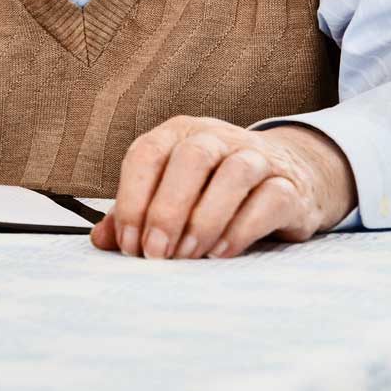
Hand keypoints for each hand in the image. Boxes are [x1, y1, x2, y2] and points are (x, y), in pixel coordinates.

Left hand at [90, 116, 355, 259]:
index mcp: (178, 134)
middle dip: (168, 210)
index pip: (147, 154)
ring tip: (188, 256)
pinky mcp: (289, 185)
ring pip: (234, 174)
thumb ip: (135, 212)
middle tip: (157, 253)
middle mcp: (217, 137)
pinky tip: (220, 253)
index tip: (128, 243)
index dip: (132, 199)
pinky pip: (270, 199)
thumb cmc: (213, 188)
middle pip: (191, 159)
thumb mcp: (170, 193)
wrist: (287, 177)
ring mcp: (257, 157)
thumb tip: (102, 239)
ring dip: (206, 219)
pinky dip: (242, 228)